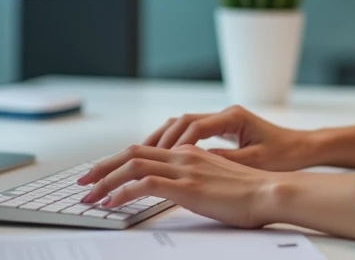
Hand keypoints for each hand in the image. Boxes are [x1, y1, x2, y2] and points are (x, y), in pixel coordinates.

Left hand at [76, 144, 278, 228]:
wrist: (271, 191)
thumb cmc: (251, 191)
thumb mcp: (219, 179)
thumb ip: (198, 178)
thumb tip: (182, 188)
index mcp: (190, 152)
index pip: (145, 150)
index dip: (118, 161)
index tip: (101, 173)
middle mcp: (183, 155)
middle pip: (132, 153)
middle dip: (102, 167)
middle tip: (82, 183)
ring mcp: (184, 170)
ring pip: (132, 166)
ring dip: (105, 180)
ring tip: (89, 196)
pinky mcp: (187, 187)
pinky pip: (145, 185)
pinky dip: (122, 192)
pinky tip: (111, 203)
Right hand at [142, 105, 315, 171]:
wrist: (302, 148)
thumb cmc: (284, 155)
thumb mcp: (254, 162)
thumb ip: (224, 161)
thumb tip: (195, 163)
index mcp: (233, 118)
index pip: (194, 128)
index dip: (176, 145)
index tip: (162, 160)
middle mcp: (225, 114)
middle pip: (183, 120)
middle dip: (161, 138)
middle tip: (142, 156)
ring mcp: (223, 119)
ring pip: (184, 123)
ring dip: (165, 137)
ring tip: (145, 154)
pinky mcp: (223, 127)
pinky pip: (192, 130)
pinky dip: (176, 140)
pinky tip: (165, 154)